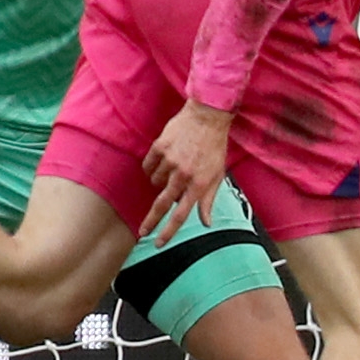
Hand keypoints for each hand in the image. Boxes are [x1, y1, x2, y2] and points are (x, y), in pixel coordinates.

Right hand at [138, 100, 233, 241]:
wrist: (208, 116)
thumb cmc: (214, 147)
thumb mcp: (218, 175)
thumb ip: (209, 200)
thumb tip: (206, 223)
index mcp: (199, 184)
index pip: (181, 215)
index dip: (168, 232)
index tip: (158, 243)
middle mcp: (183, 175)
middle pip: (161, 205)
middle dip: (150, 222)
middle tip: (142, 232)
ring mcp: (170, 161)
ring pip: (155, 182)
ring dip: (159, 182)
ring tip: (172, 168)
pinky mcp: (160, 147)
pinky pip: (148, 165)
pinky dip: (152, 167)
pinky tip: (162, 160)